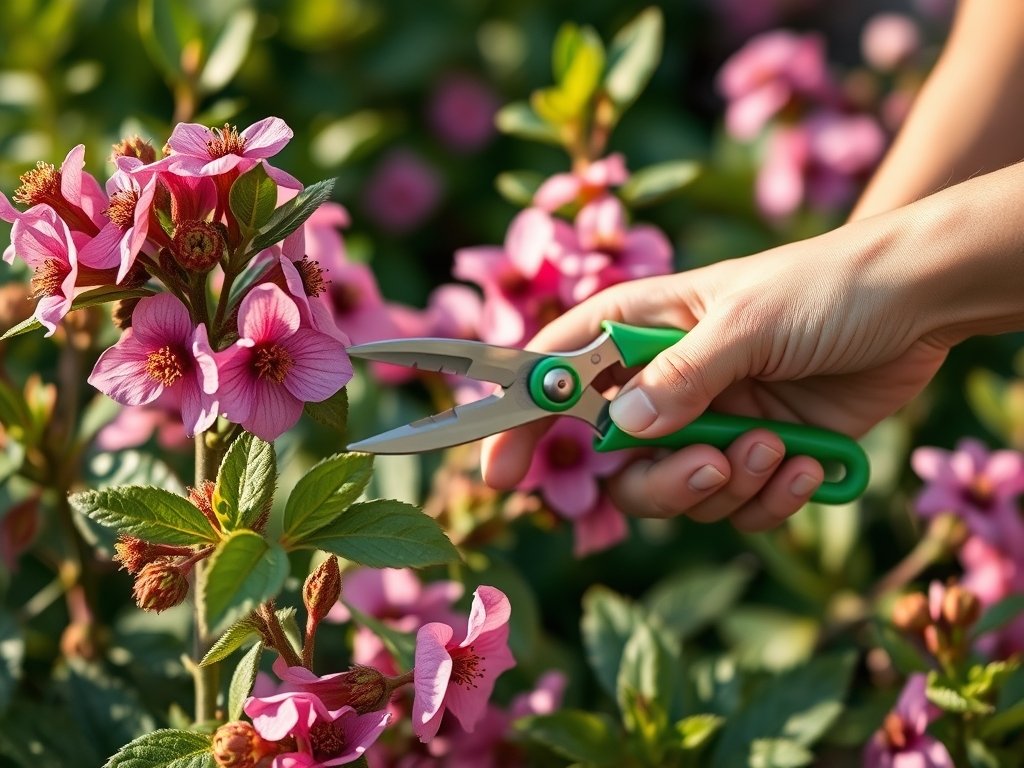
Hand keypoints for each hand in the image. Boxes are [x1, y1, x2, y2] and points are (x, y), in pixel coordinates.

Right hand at [481, 221, 949, 530]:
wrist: (918, 304)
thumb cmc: (823, 286)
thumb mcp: (746, 321)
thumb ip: (681, 377)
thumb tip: (620, 433)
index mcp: (641, 326)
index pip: (556, 373)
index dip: (521, 420)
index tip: (500, 473)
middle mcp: (664, 379)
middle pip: (616, 460)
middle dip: (664, 480)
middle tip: (712, 468)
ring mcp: (709, 420)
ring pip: (677, 492)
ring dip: (730, 485)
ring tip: (779, 449)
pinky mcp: (755, 453)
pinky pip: (737, 506)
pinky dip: (771, 497)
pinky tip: (811, 465)